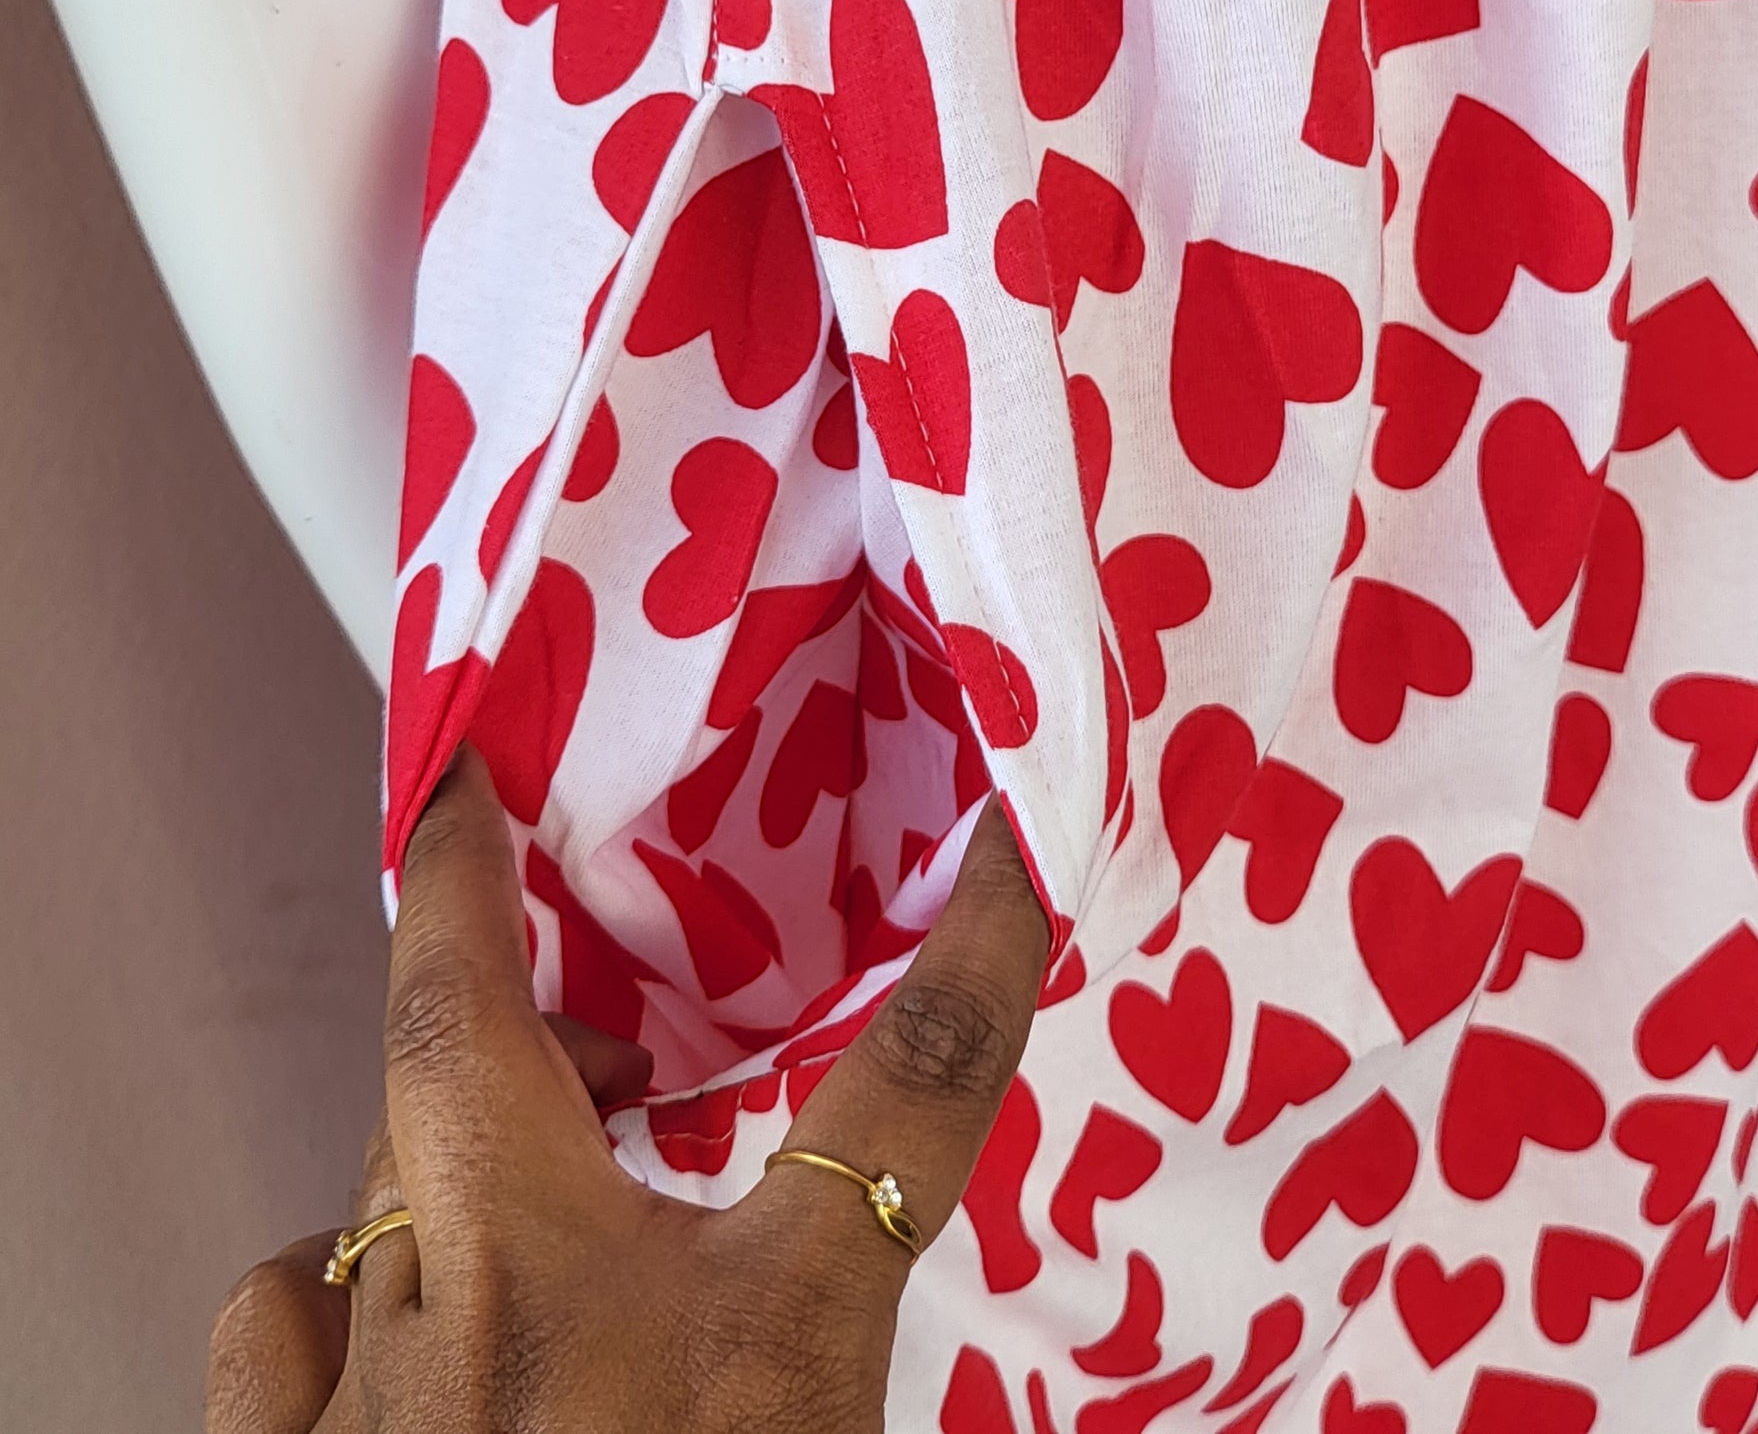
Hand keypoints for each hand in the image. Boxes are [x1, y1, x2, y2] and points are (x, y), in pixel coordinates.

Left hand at [206, 745, 1049, 1432]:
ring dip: (431, 1139)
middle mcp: (551, 1349)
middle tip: (526, 876)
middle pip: (491, 1064)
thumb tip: (900, 1172)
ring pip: (369, 1181)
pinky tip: (377, 1304)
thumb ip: (850, 1296)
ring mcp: (387, 1414)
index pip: (909, 1098)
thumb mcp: (822, 1405)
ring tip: (511, 1134)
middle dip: (483, 928)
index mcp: (747, 1362)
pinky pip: (275, 1318)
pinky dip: (327, 1282)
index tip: (1003, 856)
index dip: (971, 955)